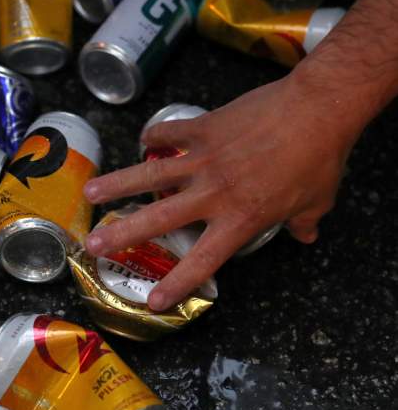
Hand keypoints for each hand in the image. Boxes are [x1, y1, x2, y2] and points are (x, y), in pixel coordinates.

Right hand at [82, 70, 358, 311]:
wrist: (317, 107)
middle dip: (121, 235)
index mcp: (240, 219)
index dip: (176, 284)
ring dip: (117, 184)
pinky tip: (145, 139)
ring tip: (89, 193)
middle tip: (92, 245)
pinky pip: (170, 133)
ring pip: (150, 175)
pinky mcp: (203, 128)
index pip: (202, 261)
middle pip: (158, 220)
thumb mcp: (316, 201)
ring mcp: (204, 159)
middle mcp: (213, 193)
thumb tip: (306, 235)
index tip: (152, 302)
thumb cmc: (320, 157)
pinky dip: (156, 136)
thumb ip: (303, 222)